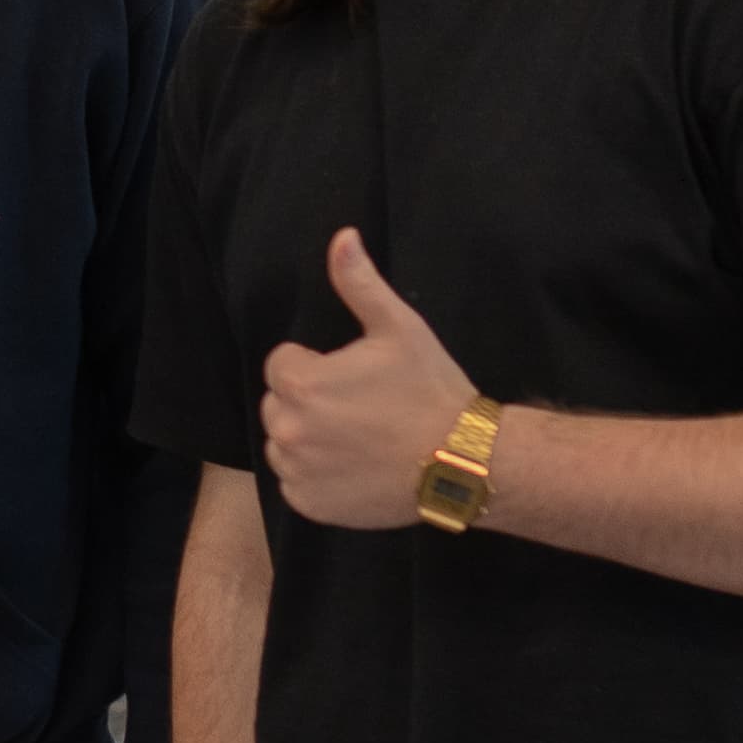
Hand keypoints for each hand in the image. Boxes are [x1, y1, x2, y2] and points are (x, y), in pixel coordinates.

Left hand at [259, 228, 479, 531]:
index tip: (353, 377)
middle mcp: (288, 431)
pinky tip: (354, 467)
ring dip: (307, 438)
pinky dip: (316, 477)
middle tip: (358, 407)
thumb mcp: (399, 328)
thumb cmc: (430, 391)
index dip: (316, 366)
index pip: (283, 364)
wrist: (463, 461)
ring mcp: (297, 472)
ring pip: (284, 444)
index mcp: (301, 384)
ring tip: (356, 437)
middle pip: (279, 404)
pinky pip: (295, 483)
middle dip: (308, 401)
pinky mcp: (310, 505)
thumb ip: (359, 283)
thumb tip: (342, 237)